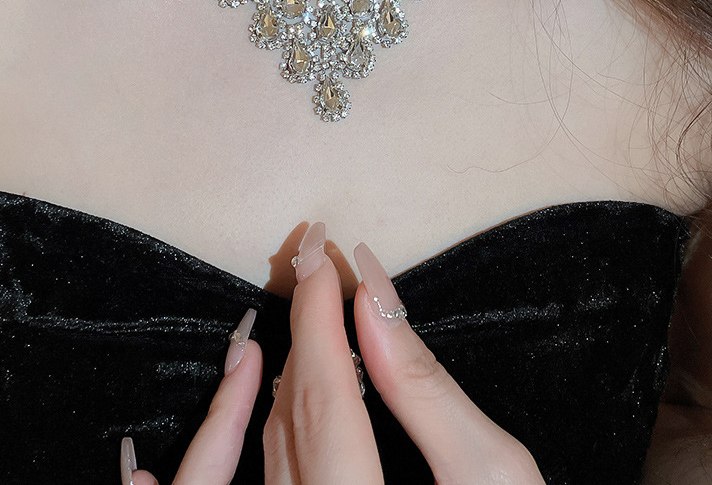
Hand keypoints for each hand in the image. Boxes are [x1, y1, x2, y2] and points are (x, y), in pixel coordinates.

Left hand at [122, 221, 546, 483]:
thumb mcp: (493, 478)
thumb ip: (426, 396)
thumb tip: (375, 305)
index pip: (323, 391)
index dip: (318, 315)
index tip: (321, 252)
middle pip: (291, 416)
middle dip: (298, 330)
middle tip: (309, 260)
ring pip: (267, 452)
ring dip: (272, 376)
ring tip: (286, 316)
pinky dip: (231, 444)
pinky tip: (221, 403)